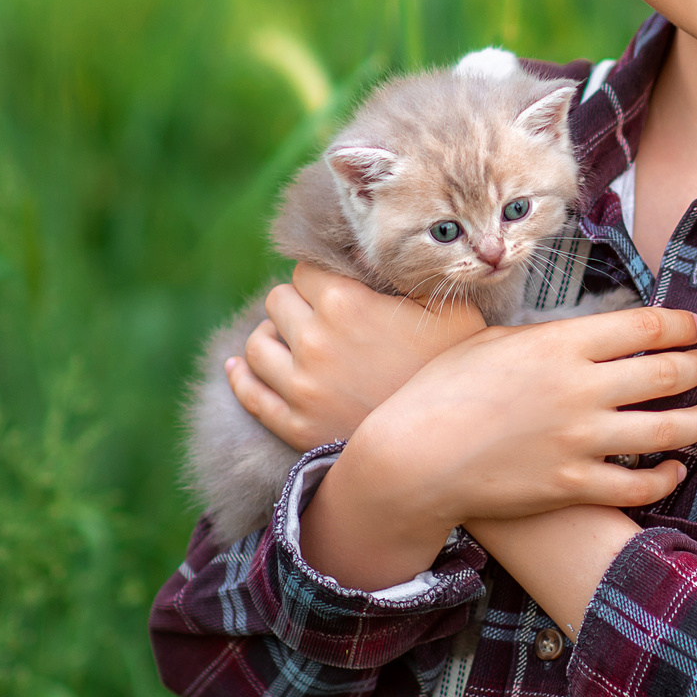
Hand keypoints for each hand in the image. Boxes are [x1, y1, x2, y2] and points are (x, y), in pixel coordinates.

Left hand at [226, 264, 486, 451]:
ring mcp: (299, 386)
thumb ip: (408, 276)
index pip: (305, 271)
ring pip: (257, 344)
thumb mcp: (447, 308)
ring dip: (272, 338)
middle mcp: (313, 339)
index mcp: (345, 302)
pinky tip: (241, 368)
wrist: (450, 442)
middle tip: (318, 319)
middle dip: (296, 305)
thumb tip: (374, 255)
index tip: (336, 292)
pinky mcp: (293, 425)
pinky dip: (241, 376)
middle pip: (277, 301)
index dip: (321, 280)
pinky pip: (249, 392)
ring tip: (290, 344)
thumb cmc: (455, 367)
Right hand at [301, 305, 696, 589]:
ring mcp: (580, 441)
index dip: (681, 326)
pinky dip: (666, 478)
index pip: (646, 326)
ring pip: (668, 431)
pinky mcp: (573, 486)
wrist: (413, 457)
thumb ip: (547, 336)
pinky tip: (674, 470)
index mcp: (560, 344)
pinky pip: (640, 485)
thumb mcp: (493, 342)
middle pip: (667, 374)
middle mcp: (580, 390)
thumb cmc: (442, 391)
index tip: (693, 328)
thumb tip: (585, 333)